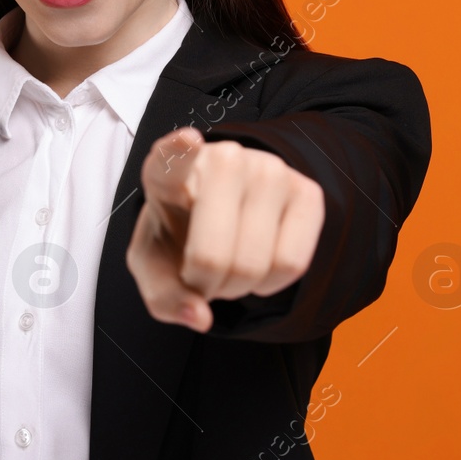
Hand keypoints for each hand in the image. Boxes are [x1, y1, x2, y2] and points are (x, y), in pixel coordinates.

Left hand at [125, 126, 324, 331]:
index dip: (179, 151)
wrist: (218, 221)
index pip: (172, 158)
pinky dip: (271, 283)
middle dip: (204, 286)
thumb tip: (200, 318)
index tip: (188, 141)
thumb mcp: (154, 267)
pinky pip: (292, 263)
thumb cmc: (178, 238)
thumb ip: (164, 296)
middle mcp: (222, 159)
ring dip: (238, 287)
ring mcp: (269, 169)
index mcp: (167, 171)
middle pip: (212, 255)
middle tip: (199, 275)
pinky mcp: (306, 191)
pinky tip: (257, 264)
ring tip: (226, 267)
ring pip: (256, 263)